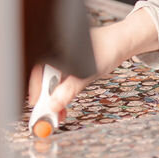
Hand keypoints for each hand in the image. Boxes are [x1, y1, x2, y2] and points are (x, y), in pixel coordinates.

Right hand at [27, 8, 158, 119]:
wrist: (123, 41)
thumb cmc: (107, 49)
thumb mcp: (87, 73)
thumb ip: (69, 89)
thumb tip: (54, 105)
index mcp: (56, 48)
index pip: (37, 70)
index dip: (35, 89)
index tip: (36, 105)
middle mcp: (57, 51)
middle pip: (43, 78)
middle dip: (46, 98)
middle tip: (49, 116)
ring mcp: (63, 57)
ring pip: (53, 81)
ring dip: (55, 97)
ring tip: (59, 114)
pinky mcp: (70, 63)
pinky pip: (61, 80)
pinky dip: (62, 92)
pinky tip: (64, 105)